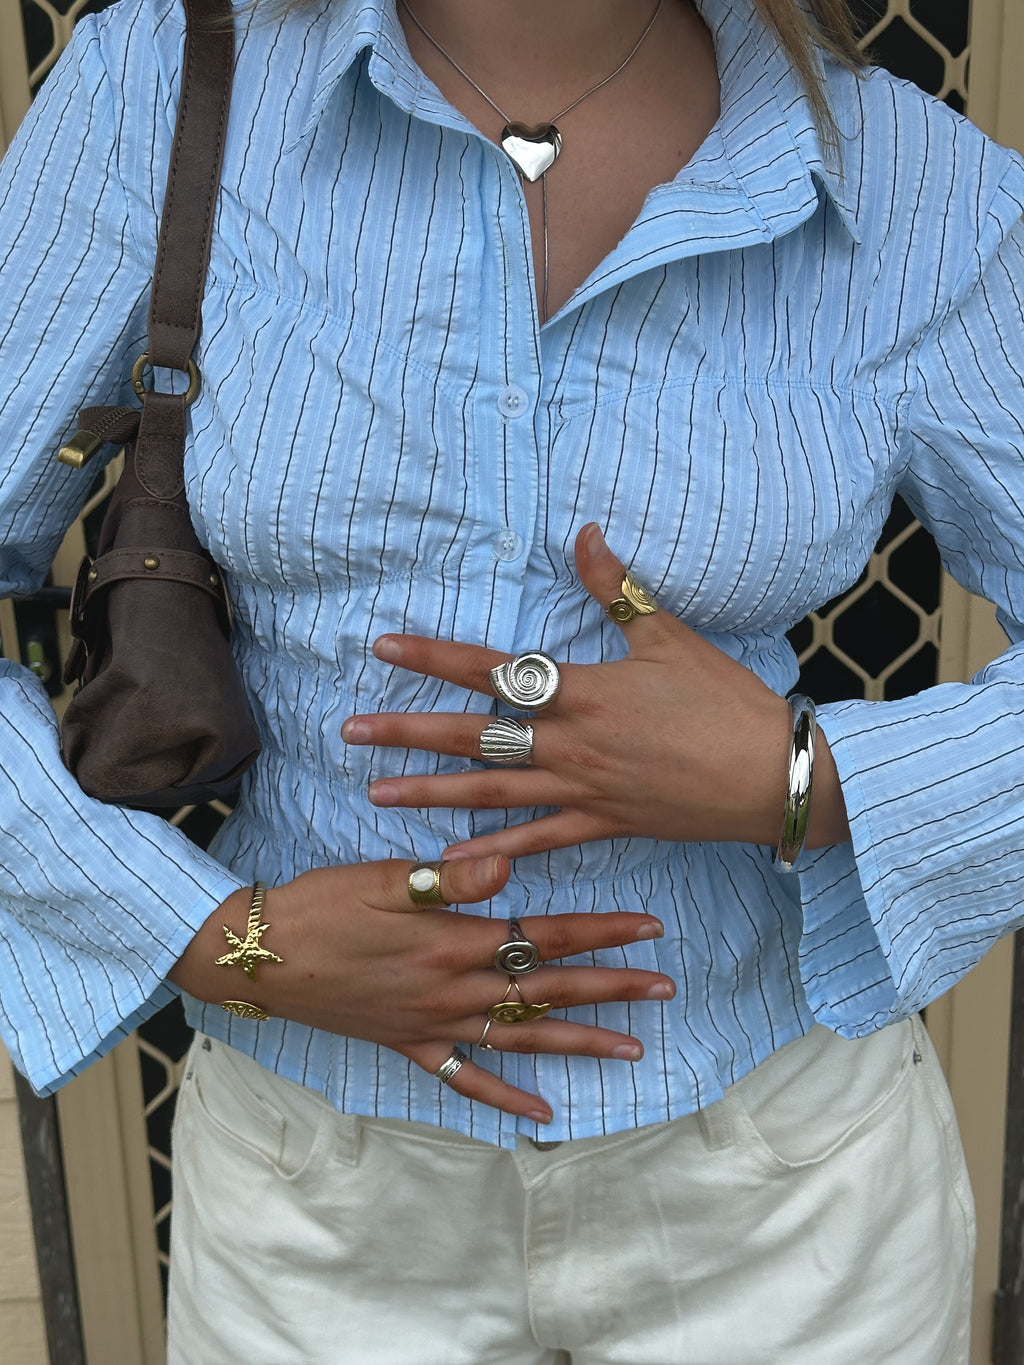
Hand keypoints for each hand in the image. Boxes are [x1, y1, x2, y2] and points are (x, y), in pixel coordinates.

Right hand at [169, 855, 673, 1122]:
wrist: (259, 955)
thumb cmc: (320, 905)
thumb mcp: (381, 877)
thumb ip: (449, 878)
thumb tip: (507, 867)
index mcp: (453, 941)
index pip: (544, 935)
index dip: (600, 932)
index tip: (649, 929)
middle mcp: (453, 990)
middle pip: (547, 990)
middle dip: (610, 988)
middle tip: (663, 988)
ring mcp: (433, 1024)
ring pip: (521, 1038)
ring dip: (578, 1043)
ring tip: (631, 1051)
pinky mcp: (408, 1043)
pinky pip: (464, 1078)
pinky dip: (504, 1096)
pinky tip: (540, 1114)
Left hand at [342, 524, 849, 859]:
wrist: (771, 774)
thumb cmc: (724, 701)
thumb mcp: (670, 635)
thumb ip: (617, 588)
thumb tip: (583, 532)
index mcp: (583, 691)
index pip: (492, 669)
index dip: (434, 656)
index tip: (384, 647)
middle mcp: (571, 743)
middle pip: (475, 735)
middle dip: (409, 731)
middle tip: (350, 731)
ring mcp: (583, 790)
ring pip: (492, 792)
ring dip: (431, 793)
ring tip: (376, 794)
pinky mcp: (604, 825)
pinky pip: (538, 842)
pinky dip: (494, 851)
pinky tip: (451, 857)